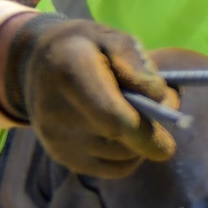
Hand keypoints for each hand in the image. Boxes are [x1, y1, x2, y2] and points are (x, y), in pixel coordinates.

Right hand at [0, 14, 178, 177]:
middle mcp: (57, 114)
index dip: (146, 127)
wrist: (36, 64)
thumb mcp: (113, 38)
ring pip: (125, 156)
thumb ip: (138, 63)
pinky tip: (124, 131)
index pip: (113, 117)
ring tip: (136, 113)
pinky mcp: (63, 158)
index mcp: (72, 75)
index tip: (171, 119)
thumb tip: (158, 97)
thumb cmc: (86, 48)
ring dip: (143, 140)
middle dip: (154, 129)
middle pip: (123, 140)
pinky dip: (132, 154)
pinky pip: (116, 168)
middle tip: (163, 107)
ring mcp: (57, 140)